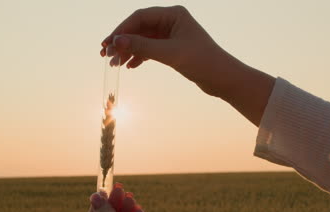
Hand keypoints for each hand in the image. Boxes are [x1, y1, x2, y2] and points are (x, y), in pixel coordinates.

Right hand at [101, 5, 244, 98]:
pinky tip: (130, 66)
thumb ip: (143, 46)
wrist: (223, 78)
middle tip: (106, 55)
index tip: (108, 44)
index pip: (140, 17)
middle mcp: (172, 21)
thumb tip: (117, 41)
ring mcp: (172, 35)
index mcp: (174, 14)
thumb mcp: (170, 54)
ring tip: (115, 63)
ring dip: (129, 50)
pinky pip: (151, 49)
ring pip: (143, 40)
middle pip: (139, 28)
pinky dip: (140, 56)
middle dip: (123, 41)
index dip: (121, 30)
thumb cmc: (202, 61)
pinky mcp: (173, 49)